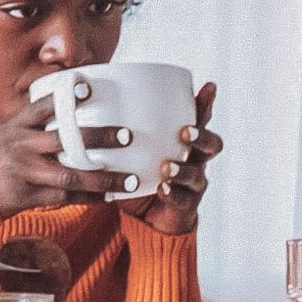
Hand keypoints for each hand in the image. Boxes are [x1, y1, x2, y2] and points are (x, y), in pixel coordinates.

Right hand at [0, 91, 148, 216]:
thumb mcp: (2, 130)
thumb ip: (29, 122)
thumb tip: (62, 109)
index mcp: (15, 124)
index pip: (43, 106)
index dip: (66, 97)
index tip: (87, 89)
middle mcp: (22, 145)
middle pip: (66, 139)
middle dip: (99, 137)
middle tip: (126, 136)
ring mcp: (26, 171)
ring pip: (71, 175)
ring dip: (103, 178)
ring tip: (128, 180)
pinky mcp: (28, 195)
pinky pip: (65, 198)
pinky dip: (89, 198)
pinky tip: (109, 197)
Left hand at [131, 82, 219, 234]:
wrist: (146, 216)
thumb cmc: (138, 175)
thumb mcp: (131, 150)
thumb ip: (121, 130)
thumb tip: (88, 97)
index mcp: (184, 142)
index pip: (201, 119)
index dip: (206, 104)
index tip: (208, 86)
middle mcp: (194, 161)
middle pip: (213, 145)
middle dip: (201, 137)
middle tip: (184, 131)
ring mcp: (193, 184)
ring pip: (198, 174)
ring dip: (183, 169)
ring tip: (166, 166)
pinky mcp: (186, 205)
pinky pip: (184, 200)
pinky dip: (173, 194)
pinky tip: (162, 189)